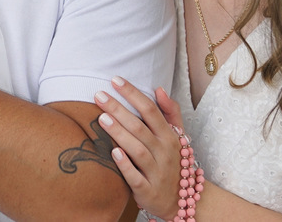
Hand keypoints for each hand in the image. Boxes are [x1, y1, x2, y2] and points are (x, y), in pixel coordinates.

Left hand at [93, 79, 184, 219]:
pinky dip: (125, 166)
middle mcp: (164, 152)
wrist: (183, 201)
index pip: (151, 110)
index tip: (115, 80)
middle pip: (140, 127)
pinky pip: (136, 178)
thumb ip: (170, 112)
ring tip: (101, 118)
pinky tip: (112, 153)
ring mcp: (156, 172)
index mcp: (170, 137)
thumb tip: (159, 89)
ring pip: (137, 150)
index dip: (133, 94)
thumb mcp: (178, 137)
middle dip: (119, 110)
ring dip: (120, 134)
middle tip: (99, 95)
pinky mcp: (147, 191)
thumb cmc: (173, 162)